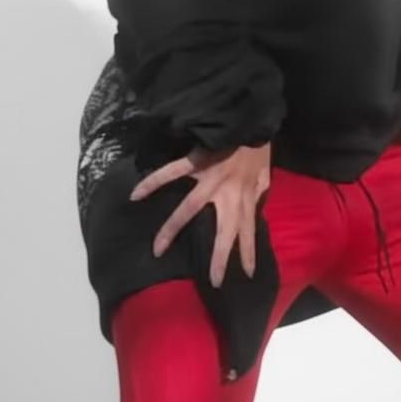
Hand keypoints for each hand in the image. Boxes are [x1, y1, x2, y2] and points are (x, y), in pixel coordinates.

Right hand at [129, 142, 271, 286]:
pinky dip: (153, 181)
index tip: (248, 273)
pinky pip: (171, 172)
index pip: (248, 230)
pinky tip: (136, 194)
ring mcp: (209, 179)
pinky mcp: (195, 161)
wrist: (250, 119)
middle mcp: (228, 194)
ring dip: (172, 230)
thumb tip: (256, 203)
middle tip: (214, 281)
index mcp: (245, 197)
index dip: (249, 252)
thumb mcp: (264, 173)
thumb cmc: (257, 146)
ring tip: (157, 249)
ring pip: (189, 209)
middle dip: (220, 258)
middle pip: (224, 232)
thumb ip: (258, 190)